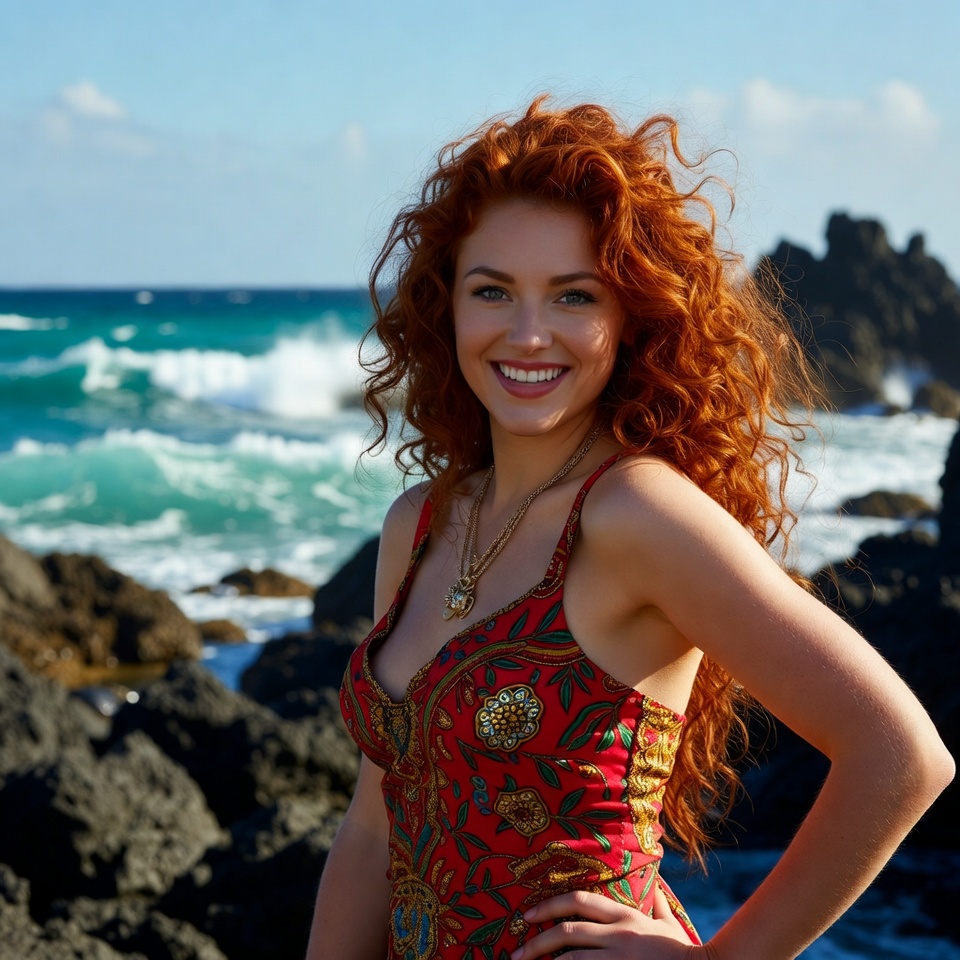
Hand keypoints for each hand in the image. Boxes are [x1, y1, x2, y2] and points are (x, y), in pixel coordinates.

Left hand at [511, 887, 703, 959]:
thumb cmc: (683, 952)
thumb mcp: (667, 921)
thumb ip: (654, 899)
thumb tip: (653, 875)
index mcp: (625, 914)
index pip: (578, 901)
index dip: (548, 905)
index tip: (527, 915)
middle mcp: (618, 935)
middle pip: (566, 932)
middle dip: (536, 941)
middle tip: (517, 952)